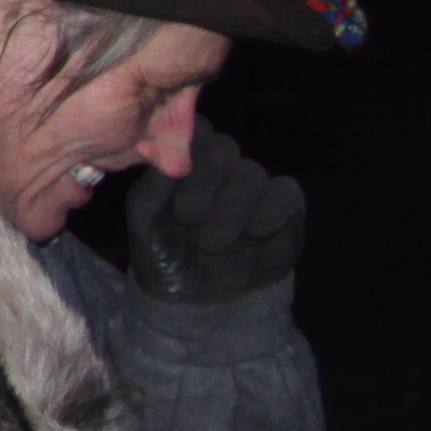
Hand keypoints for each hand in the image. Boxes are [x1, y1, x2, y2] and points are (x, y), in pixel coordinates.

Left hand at [128, 125, 303, 301]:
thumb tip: (168, 158)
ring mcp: (254, 181)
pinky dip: (267, 214)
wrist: (197, 300)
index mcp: (186, 159)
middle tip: (188, 219)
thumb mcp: (145, 223)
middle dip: (203, 187)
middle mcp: (222, 164)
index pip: (192, 130)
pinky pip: (285, 190)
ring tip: (212, 243)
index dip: (183, 156)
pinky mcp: (285, 203)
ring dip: (230, 211)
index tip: (170, 190)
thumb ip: (152, 187)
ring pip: (251, 173)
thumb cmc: (165, 253)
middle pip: (222, 147)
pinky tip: (253, 236)